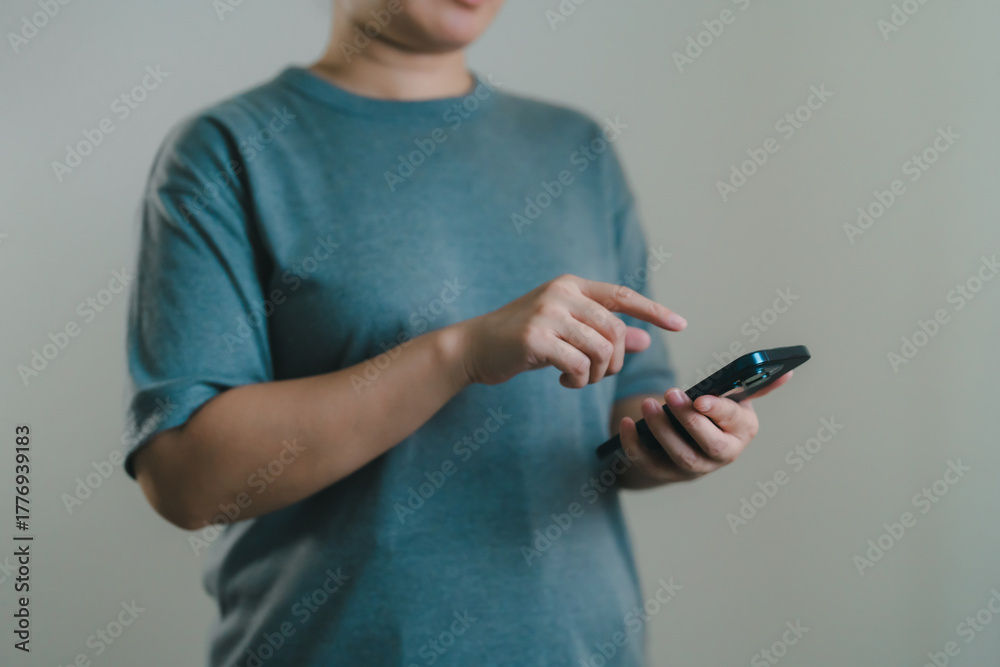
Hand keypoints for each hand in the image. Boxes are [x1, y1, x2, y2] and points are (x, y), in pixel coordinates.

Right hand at [455, 274, 685, 387]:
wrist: (474, 347)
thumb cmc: (522, 340)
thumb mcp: (565, 331)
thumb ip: (602, 333)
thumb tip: (645, 341)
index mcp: (571, 285)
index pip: (621, 294)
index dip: (653, 310)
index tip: (681, 324)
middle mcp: (561, 293)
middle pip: (614, 330)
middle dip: (616, 360)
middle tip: (599, 375)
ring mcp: (547, 313)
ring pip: (600, 349)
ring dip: (596, 374)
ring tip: (578, 379)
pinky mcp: (535, 338)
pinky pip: (579, 364)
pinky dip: (579, 380)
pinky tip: (565, 381)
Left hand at [618, 371, 793, 485]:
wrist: (691, 445)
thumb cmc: (716, 416)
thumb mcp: (736, 400)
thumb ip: (755, 386)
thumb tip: (786, 372)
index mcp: (742, 431)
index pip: (732, 423)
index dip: (717, 411)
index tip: (701, 398)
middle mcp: (722, 454)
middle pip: (707, 445)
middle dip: (688, 421)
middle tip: (670, 394)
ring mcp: (693, 468)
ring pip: (679, 455)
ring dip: (662, 431)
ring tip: (647, 405)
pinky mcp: (665, 473)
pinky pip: (648, 463)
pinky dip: (634, 444)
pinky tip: (623, 423)